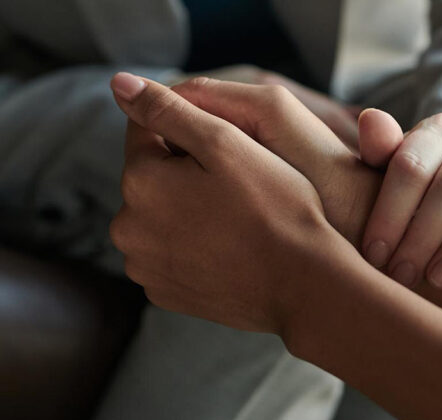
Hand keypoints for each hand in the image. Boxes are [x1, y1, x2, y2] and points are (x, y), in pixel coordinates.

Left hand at [108, 72, 347, 333]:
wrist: (302, 283)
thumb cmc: (274, 207)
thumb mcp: (226, 142)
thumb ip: (168, 109)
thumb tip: (120, 84)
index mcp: (139, 181)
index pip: (145, 131)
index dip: (187, 128)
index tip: (225, 144)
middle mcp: (128, 227)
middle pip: (152, 177)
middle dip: (184, 172)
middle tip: (238, 185)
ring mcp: (145, 266)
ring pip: (160, 216)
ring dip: (186, 208)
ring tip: (236, 217)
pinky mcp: (164, 293)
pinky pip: (171, 253)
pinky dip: (192, 245)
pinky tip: (228, 246)